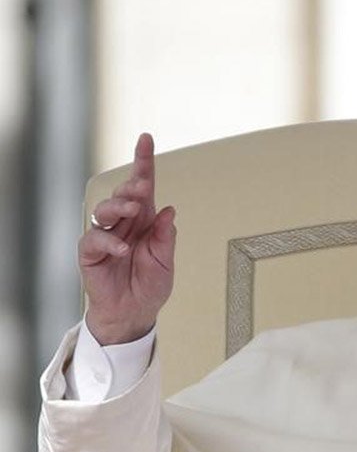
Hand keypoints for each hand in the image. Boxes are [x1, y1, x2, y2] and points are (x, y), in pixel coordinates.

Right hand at [80, 133, 175, 344]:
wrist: (135, 312)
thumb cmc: (150, 286)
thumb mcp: (166, 261)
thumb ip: (166, 237)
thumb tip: (170, 211)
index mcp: (146, 220)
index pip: (144, 186)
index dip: (144, 163)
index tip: (146, 139)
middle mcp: (125, 223)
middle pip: (124, 193)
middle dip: (132, 186)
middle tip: (142, 188)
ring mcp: (106, 235)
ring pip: (105, 209)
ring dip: (119, 206)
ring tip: (133, 211)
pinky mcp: (91, 252)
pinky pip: (95, 238)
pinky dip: (109, 241)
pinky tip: (123, 247)